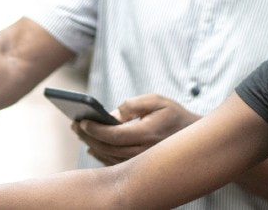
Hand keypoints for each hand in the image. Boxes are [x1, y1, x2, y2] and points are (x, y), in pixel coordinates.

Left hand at [74, 94, 200, 164]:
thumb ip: (133, 106)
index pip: (114, 135)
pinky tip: (92, 146)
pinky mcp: (141, 166)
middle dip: (88, 136)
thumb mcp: (157, 101)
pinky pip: (116, 164)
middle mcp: (144, 152)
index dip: (95, 129)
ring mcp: (142, 162)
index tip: (81, 121)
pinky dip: (101, 156)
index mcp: (148, 134)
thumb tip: (112, 115)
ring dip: (92, 145)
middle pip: (108, 148)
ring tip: (80, 132)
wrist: (193, 137)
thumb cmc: (173, 114)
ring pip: (110, 158)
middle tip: (74, 125)